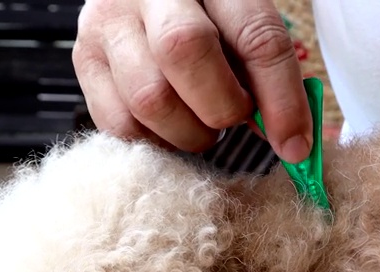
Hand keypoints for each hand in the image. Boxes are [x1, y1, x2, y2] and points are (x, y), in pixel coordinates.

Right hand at [72, 0, 311, 160]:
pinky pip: (119, 122)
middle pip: (186, 52)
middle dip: (222, 106)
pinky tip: (172, 128)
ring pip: (149, 97)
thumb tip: (289, 140)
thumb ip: (264, 70)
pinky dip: (156, 141)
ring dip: (189, 132)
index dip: (281, 99)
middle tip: (235, 119)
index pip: (254, 35)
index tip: (295, 144)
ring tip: (203, 123)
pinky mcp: (84, 56)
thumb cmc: (209, 19)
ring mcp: (109, 21)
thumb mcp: (243, 26)